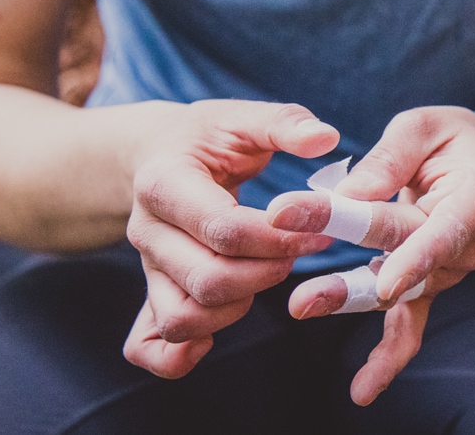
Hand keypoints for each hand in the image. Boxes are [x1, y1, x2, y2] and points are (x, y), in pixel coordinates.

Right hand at [122, 100, 338, 378]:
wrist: (155, 156)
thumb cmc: (207, 137)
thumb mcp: (242, 117)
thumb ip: (285, 123)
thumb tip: (327, 138)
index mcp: (164, 183)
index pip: (223, 229)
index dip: (279, 238)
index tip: (317, 230)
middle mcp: (147, 230)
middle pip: (206, 280)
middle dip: (267, 274)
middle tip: (302, 252)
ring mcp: (147, 267)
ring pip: (182, 318)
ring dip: (235, 311)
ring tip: (266, 277)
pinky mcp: (151, 292)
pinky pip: (148, 344)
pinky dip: (177, 357)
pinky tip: (211, 343)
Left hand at [267, 106, 474, 404]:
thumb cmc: (451, 140)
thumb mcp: (422, 128)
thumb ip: (387, 159)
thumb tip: (345, 194)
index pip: (438, 230)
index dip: (407, 254)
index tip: (376, 276)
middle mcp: (468, 245)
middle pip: (406, 261)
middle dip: (352, 275)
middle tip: (303, 295)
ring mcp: (449, 272)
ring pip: (397, 292)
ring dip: (349, 300)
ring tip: (303, 307)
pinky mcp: (429, 284)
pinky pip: (412, 324)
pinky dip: (389, 357)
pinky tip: (363, 389)